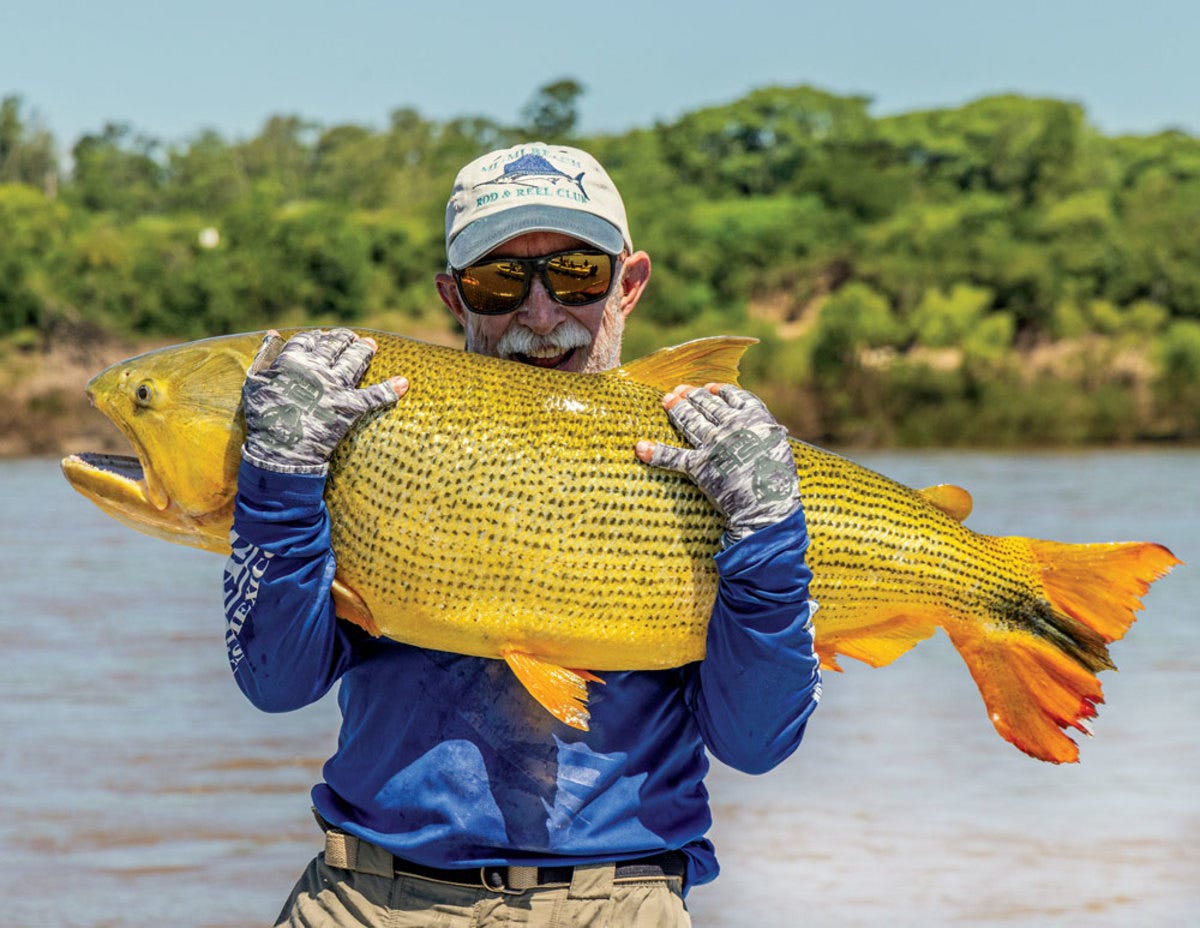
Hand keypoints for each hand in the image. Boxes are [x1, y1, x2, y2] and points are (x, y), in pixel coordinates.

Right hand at [242, 328, 407, 473]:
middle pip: (335, 345)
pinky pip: (374, 396)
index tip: (323, 337)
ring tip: (371, 345)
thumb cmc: (264, 417)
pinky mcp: (350, 407)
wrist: (279, 452)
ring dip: (365, 350)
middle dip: (344, 339)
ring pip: (355, 360)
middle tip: (351, 338)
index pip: (309, 340)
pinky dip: (390, 389)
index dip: (317, 337)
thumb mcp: (254, 382)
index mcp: (292, 361)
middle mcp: (316, 369)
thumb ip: (264, 355)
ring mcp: (335, 387)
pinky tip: (403, 382)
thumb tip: (273, 333)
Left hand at [636, 383, 798, 544]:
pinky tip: (640, 447)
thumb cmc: (779, 479)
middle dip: (691, 395)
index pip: (732, 396)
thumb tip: (764, 428)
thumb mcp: (778, 446)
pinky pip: (673, 457)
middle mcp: (731, 426)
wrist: (769, 506)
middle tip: (677, 390)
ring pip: (690, 420)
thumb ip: (765, 433)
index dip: (717, 390)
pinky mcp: (699, 466)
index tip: (707, 387)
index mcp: (754, 417)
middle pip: (707, 405)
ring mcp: (713, 444)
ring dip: (676, 408)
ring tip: (666, 400)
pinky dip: (655, 452)